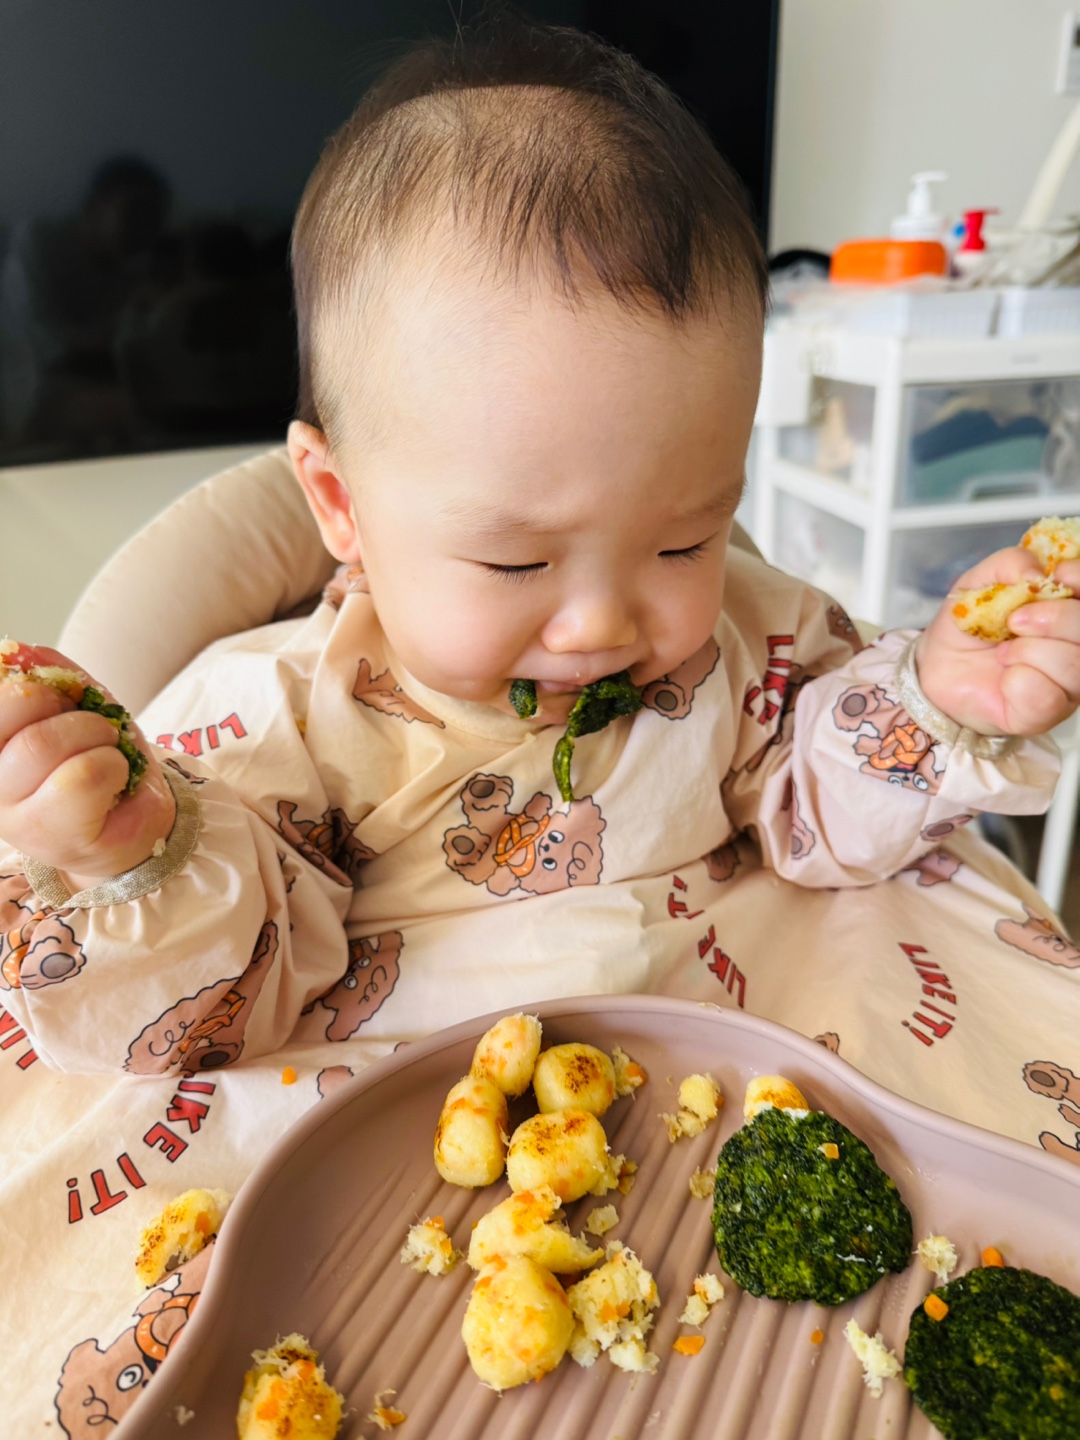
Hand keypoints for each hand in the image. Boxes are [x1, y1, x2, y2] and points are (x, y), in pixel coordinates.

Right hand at [0, 645, 174, 883]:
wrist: (138, 817)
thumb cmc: (100, 759)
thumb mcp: (79, 704)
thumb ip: (50, 675)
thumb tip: (19, 649)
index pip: (0, 693)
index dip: (39, 687)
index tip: (65, 707)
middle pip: (16, 708)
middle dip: (72, 708)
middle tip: (96, 729)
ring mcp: (11, 815)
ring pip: (44, 743)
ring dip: (98, 737)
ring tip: (108, 754)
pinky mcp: (51, 836)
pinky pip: (83, 776)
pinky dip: (114, 765)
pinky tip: (114, 781)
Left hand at [916, 547, 1079, 736]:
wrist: (935, 667)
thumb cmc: (968, 626)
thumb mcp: (980, 582)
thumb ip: (1009, 564)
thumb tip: (1039, 576)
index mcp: (1069, 611)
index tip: (1058, 576)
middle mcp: (1077, 647)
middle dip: (1054, 619)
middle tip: (1014, 621)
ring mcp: (1067, 685)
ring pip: (1075, 666)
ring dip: (1029, 652)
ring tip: (1003, 652)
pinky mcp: (1045, 714)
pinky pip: (1047, 697)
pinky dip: (1018, 682)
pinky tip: (1005, 679)